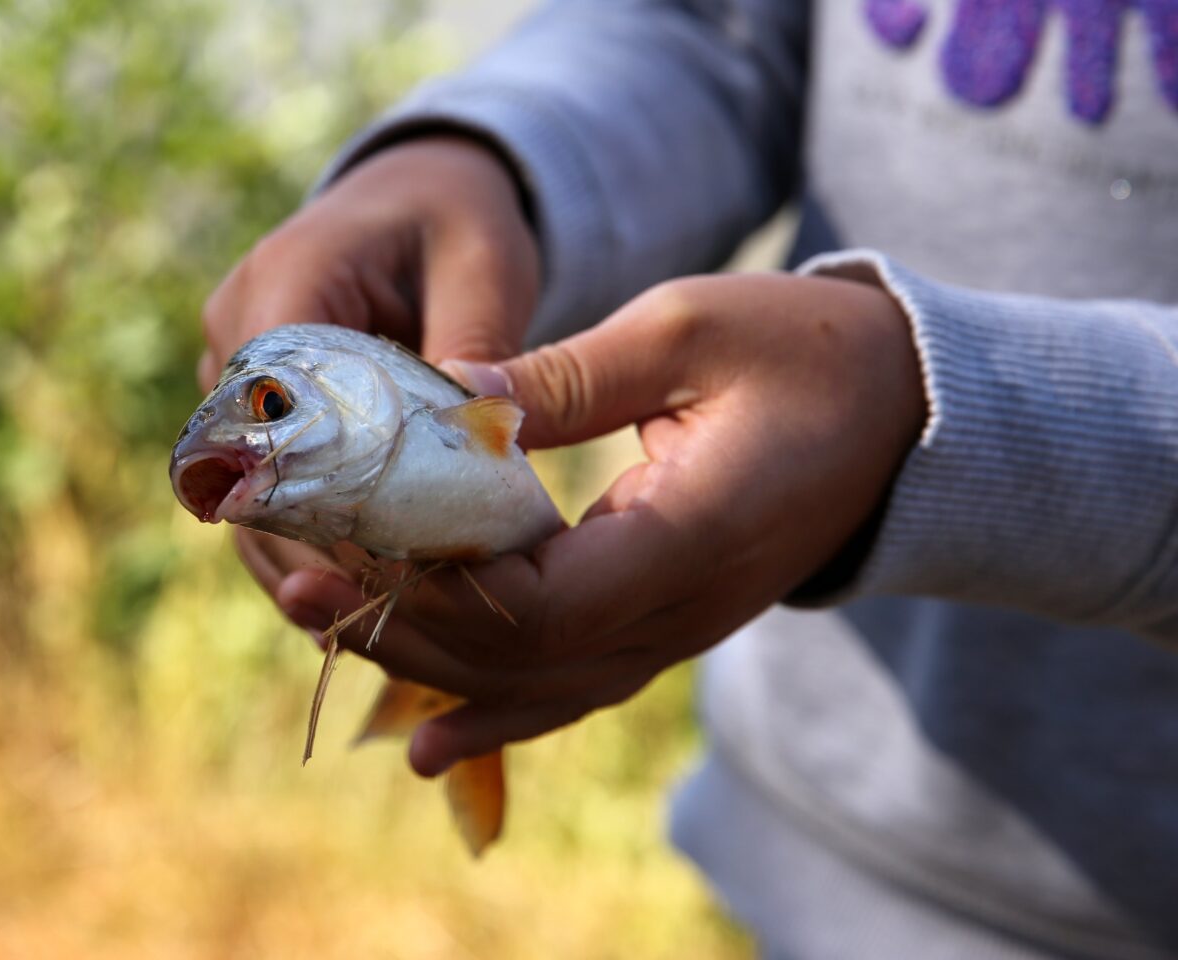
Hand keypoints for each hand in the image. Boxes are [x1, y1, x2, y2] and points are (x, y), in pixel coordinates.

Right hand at [197, 134, 540, 606]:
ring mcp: (236, 381)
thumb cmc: (457, 221)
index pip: (271, 404)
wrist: (417, 202)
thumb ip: (477, 342)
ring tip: (362, 629)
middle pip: (246, 466)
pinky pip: (269, 493)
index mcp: (285, 281)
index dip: (314, 488)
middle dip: (305, 543)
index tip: (375, 554)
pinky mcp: (256, 416)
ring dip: (301, 558)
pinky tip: (356, 604)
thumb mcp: (485, 263)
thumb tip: (480, 423)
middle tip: (372, 615)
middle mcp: (236, 335)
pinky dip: (310, 544)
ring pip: (246, 494)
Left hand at [275, 271, 925, 774]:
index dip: (444, 581)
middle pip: (522, 659)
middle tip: (298, 582)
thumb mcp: (688, 329)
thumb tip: (445, 395)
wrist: (905, 418)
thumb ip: (566, 377)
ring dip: (429, 665)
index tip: (356, 530)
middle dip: (405, 621)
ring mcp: (677, 634)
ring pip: (537, 688)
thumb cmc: (808, 353)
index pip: (546, 602)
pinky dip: (494, 711)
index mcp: (692, 536)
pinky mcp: (665, 629)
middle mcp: (684, 612)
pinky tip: (424, 736)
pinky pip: (569, 690)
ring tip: (326, 634)